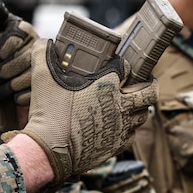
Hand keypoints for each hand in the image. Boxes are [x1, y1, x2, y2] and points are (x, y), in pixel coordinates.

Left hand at [0, 3, 38, 105]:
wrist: (17, 59)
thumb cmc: (0, 40)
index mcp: (25, 30)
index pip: (7, 44)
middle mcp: (38, 46)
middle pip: (12, 65)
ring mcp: (44, 65)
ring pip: (20, 81)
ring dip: (0, 89)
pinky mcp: (46, 82)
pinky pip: (30, 93)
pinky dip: (15, 97)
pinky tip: (6, 94)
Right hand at [16, 38, 156, 181]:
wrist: (49, 150)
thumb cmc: (48, 112)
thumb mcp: (42, 77)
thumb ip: (43, 54)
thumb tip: (43, 42)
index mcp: (107, 85)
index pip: (127, 67)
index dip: (123, 65)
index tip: (117, 65)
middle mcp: (120, 105)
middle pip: (150, 92)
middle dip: (151, 84)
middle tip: (145, 81)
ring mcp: (121, 127)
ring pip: (144, 115)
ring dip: (140, 107)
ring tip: (133, 103)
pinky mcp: (116, 146)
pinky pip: (133, 135)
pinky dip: (130, 128)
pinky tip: (121, 126)